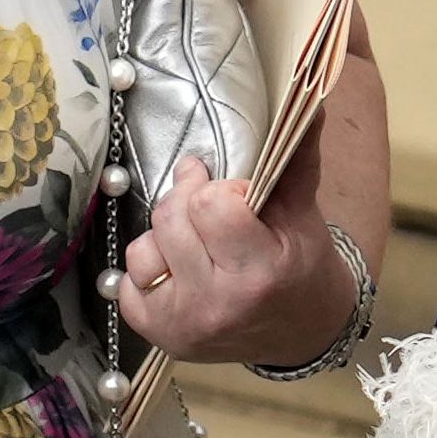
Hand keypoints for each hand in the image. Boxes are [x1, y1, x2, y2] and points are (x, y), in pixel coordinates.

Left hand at [116, 158, 354, 368]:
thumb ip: (295, 158)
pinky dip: (150, 269)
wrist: (302, 332)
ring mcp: (184, 323)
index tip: (242, 202)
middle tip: (216, 215)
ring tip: (198, 248)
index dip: (223, 192)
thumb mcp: (303, 215)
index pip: (210, 203)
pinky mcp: (160, 336)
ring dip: (167, 238)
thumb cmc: (302, 267)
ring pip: (144, 247)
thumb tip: (310, 102)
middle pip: (170, 218)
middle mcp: (218, 304)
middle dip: (191, 204)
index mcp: (261, 272)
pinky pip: (126, 281)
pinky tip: (179, 272)